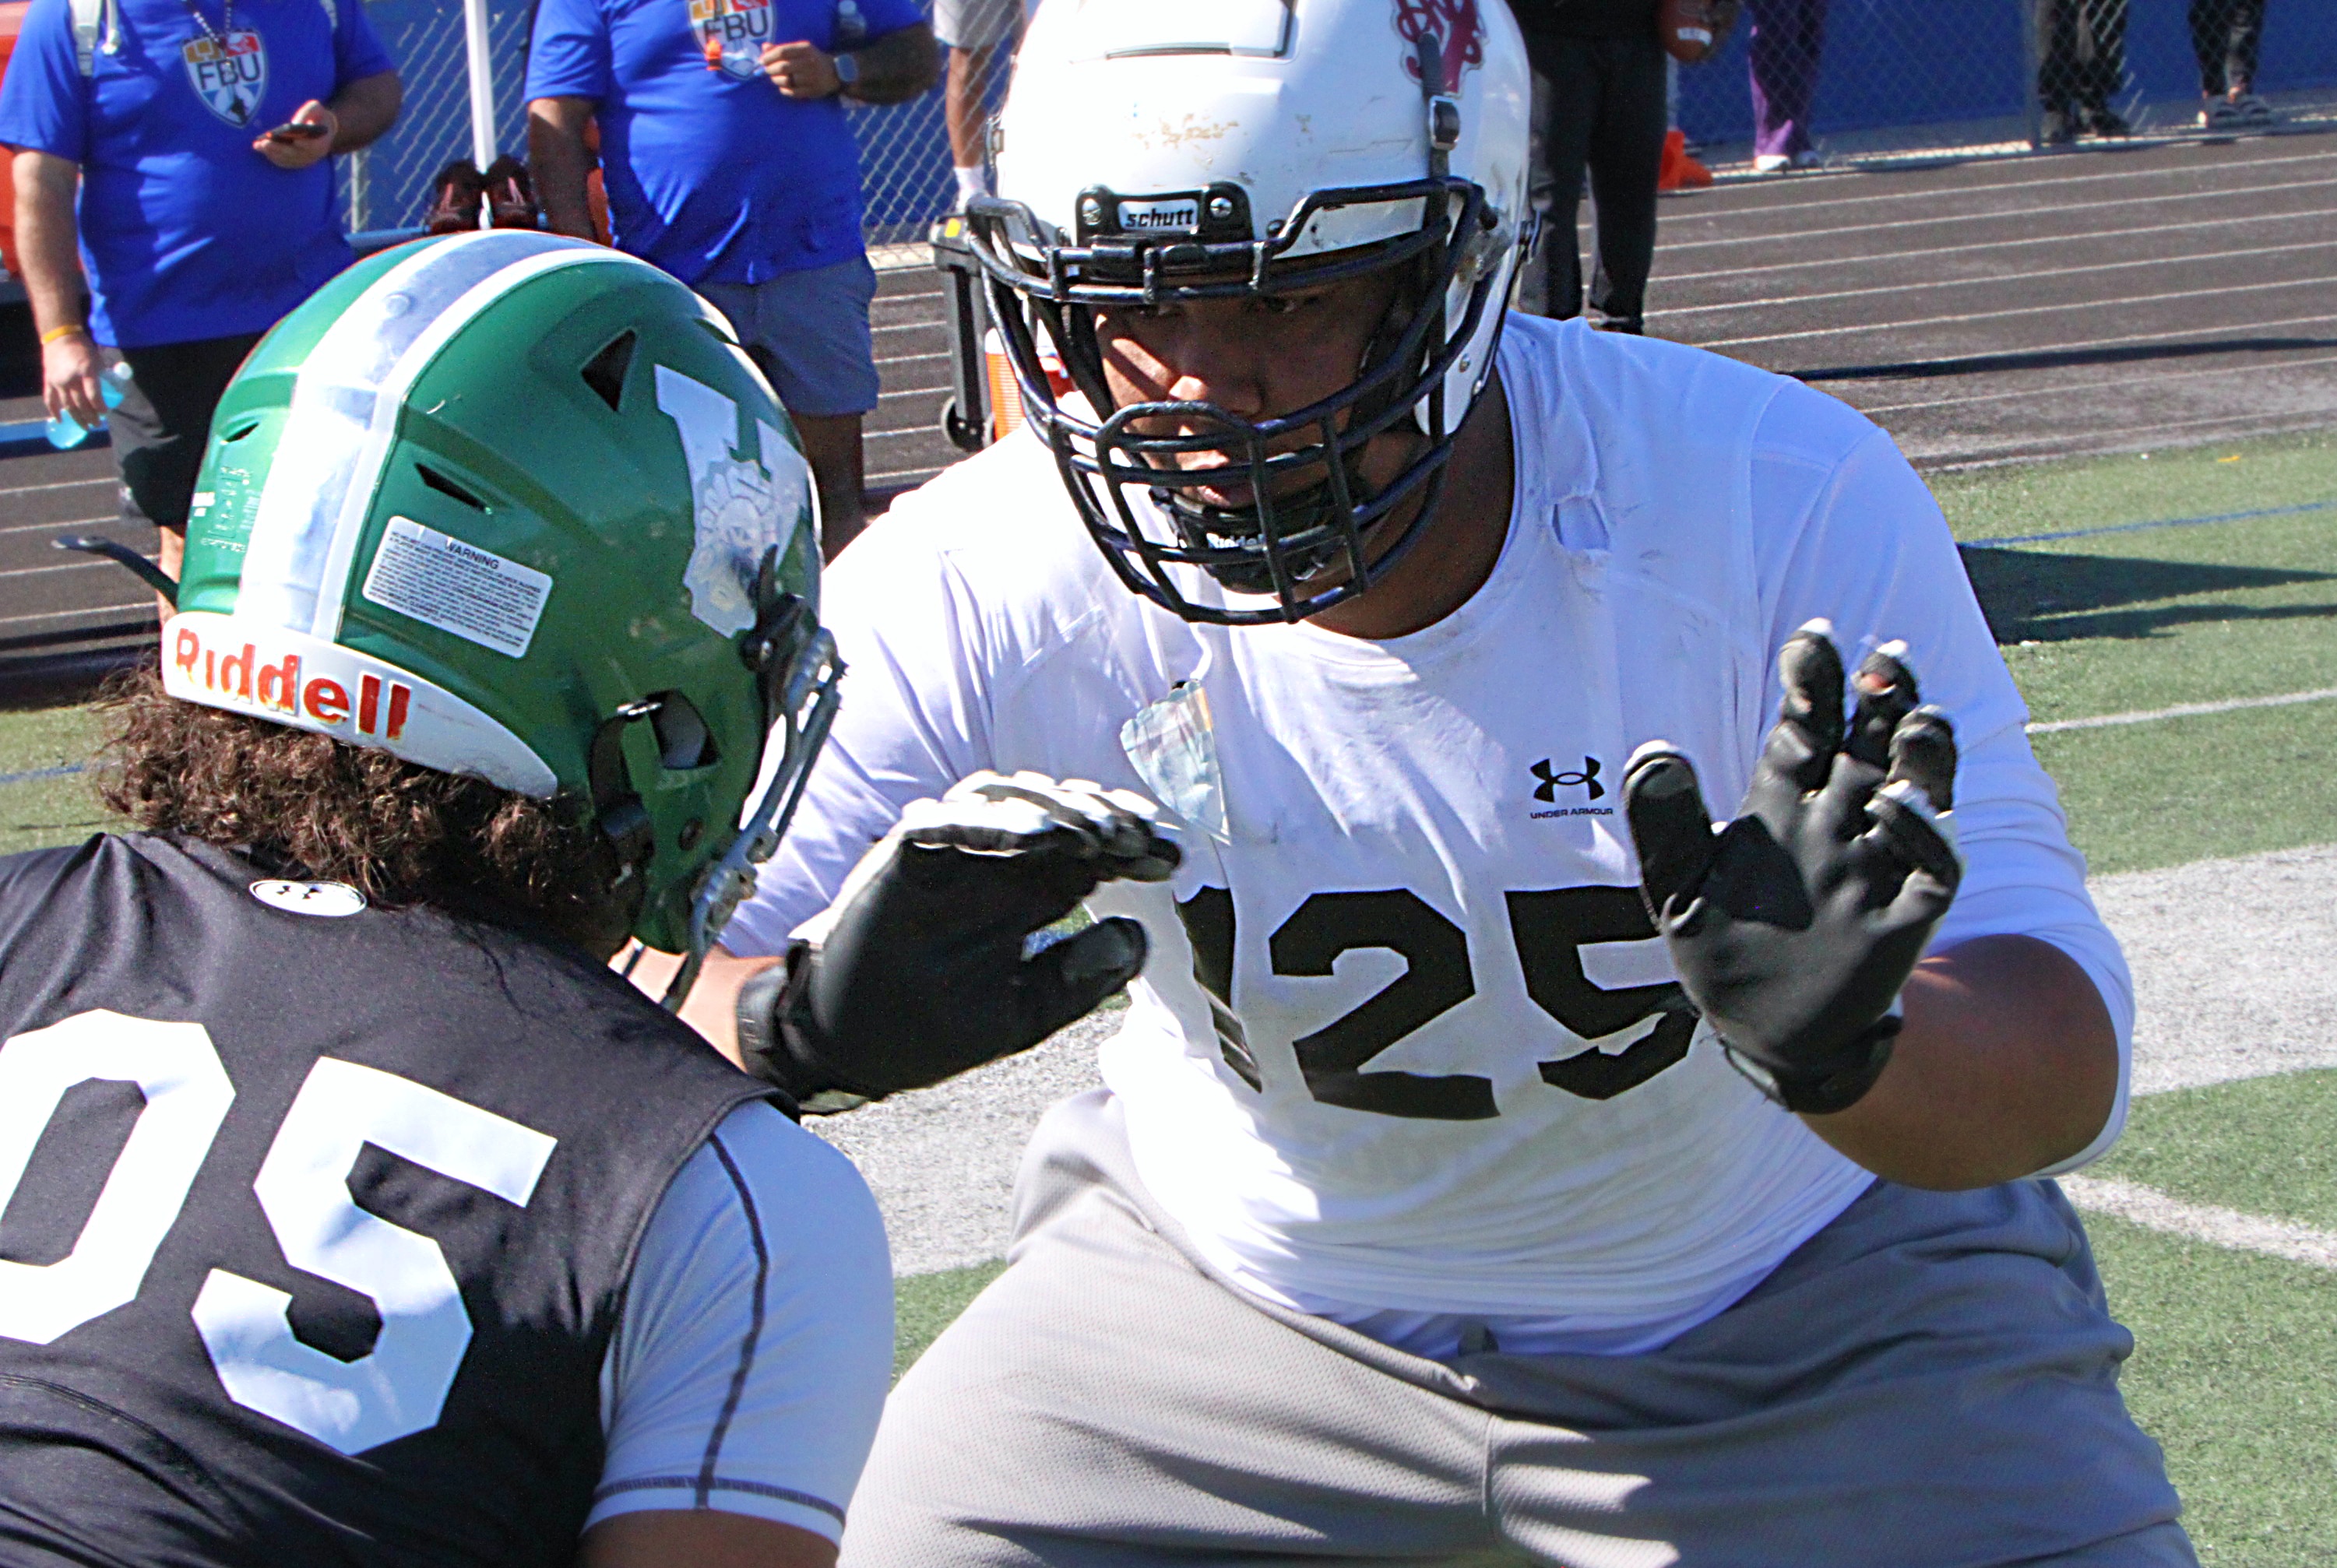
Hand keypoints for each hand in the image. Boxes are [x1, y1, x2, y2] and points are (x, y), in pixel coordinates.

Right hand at [41, 330, 104, 427]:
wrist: (60, 337)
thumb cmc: (83, 348)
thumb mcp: (98, 360)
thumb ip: (104, 376)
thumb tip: (114, 391)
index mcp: (85, 371)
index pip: (93, 395)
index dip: (100, 407)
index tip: (105, 413)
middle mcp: (70, 378)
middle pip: (81, 403)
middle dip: (90, 416)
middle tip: (97, 424)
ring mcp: (57, 381)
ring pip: (67, 405)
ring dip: (77, 418)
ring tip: (86, 427)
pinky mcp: (48, 381)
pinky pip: (50, 399)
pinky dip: (54, 411)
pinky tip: (61, 420)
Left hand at [253, 101, 337, 167]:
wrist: (322, 127)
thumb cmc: (317, 115)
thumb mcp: (315, 108)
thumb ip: (307, 113)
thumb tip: (294, 124)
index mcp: (322, 142)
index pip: (314, 146)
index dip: (306, 145)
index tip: (296, 141)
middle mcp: (314, 155)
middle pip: (296, 154)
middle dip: (280, 149)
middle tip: (265, 143)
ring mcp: (305, 160)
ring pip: (288, 159)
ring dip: (273, 153)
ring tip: (259, 145)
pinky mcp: (296, 162)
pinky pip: (284, 162)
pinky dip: (273, 156)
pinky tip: (262, 149)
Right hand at [737, 772, 1180, 1106]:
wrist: (846, 1045)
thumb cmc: (933, 1027)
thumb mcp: (1022, 1015)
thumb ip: (1078, 979)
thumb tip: (1139, 938)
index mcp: (1029, 893)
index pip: (1092, 851)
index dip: (1136, 846)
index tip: (1176, 856)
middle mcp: (994, 863)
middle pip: (1059, 814)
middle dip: (1109, 817)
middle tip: (1144, 839)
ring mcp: (948, 855)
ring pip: (1010, 801)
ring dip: (1059, 809)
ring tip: (1100, 835)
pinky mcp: (904, 857)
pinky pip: (944, 822)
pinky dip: (990, 821)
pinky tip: (1037, 833)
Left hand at [760, 39, 841, 97]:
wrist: (834, 72)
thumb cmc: (812, 59)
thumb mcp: (799, 49)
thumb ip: (781, 48)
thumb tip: (764, 48)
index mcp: (805, 49)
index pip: (782, 52)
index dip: (769, 57)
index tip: (762, 61)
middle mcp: (809, 62)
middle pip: (783, 67)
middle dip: (771, 69)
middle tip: (767, 71)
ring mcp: (812, 77)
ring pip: (787, 81)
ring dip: (776, 80)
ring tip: (775, 78)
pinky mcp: (812, 90)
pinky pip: (793, 92)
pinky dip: (784, 90)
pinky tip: (783, 87)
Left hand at [1622, 622, 1960, 1114]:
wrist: (1759, 1031)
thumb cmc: (1720, 943)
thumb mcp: (1676, 883)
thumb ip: (1664, 820)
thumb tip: (1655, 749)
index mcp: (1783, 801)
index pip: (1806, 725)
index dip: (1815, 681)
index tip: (1814, 637)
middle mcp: (1837, 823)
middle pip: (1870, 744)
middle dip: (1883, 697)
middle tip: (1888, 656)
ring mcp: (1874, 868)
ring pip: (1917, 792)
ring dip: (1924, 754)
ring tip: (1915, 719)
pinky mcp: (1901, 920)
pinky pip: (1934, 870)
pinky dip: (1926, 835)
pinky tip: (1898, 809)